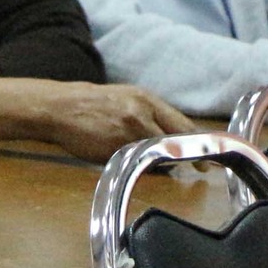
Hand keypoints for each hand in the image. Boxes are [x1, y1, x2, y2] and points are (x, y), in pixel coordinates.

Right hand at [0, 79, 196, 162]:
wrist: (57, 107)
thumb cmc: (90, 107)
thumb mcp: (124, 101)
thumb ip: (148, 117)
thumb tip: (172, 141)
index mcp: (146, 98)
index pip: (183, 124)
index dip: (198, 142)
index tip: (210, 156)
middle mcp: (142, 111)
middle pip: (178, 138)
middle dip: (190, 155)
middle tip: (202, 169)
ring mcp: (129, 129)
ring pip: (160, 153)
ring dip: (166, 163)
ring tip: (164, 168)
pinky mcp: (116, 146)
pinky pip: (139, 163)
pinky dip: (144, 168)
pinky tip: (138, 166)